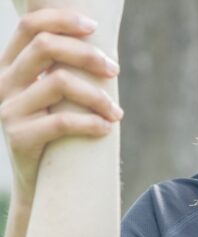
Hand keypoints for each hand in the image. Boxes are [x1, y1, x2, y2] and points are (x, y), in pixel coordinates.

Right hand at [0, 6, 120, 195]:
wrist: (37, 186)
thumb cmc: (54, 138)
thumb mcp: (51, 99)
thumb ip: (60, 72)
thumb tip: (98, 50)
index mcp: (7, 66)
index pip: (30, 27)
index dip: (62, 20)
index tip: (95, 28)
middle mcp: (2, 82)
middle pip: (45, 47)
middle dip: (86, 54)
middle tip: (114, 70)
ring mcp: (7, 109)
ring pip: (58, 82)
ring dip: (96, 95)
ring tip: (117, 112)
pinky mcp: (18, 137)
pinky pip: (61, 122)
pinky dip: (90, 123)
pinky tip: (108, 128)